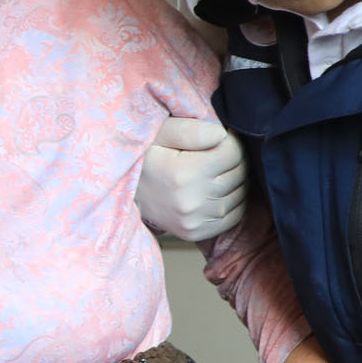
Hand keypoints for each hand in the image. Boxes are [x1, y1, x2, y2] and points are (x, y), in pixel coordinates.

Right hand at [137, 117, 246, 241]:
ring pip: (239, 194)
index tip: (220, 136)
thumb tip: (222, 134)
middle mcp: (190, 201)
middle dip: (234, 159)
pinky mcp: (195, 233)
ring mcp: (193, 221)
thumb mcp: (160, 132)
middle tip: (217, 152)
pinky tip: (215, 190)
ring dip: (235, 180)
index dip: (230, 140)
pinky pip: (233, 216)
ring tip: (215, 170)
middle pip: (238, 173)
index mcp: (183, 173)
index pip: (233, 152)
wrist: (121, 191)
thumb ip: (191, 129)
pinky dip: (232, 201)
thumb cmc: (144, 155)